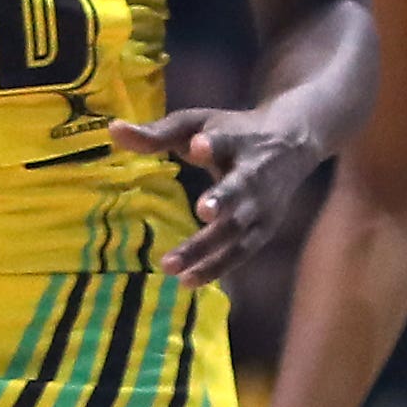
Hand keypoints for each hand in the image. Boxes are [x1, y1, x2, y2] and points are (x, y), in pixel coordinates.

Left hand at [114, 103, 329, 284]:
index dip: (213, 144)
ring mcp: (262, 204)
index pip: (227, 140)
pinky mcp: (264, 228)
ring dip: (207, 248)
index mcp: (238, 139)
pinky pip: (241, 252)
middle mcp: (254, 172)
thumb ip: (157, 132)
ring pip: (237, 229)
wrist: (294, 142)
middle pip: (240, 188)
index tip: (197, 146)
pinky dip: (217, 268)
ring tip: (170, 266)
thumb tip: (112, 130)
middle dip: (223, 199)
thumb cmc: (233, 131)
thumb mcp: (198, 125)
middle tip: (202, 210)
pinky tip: (187, 281)